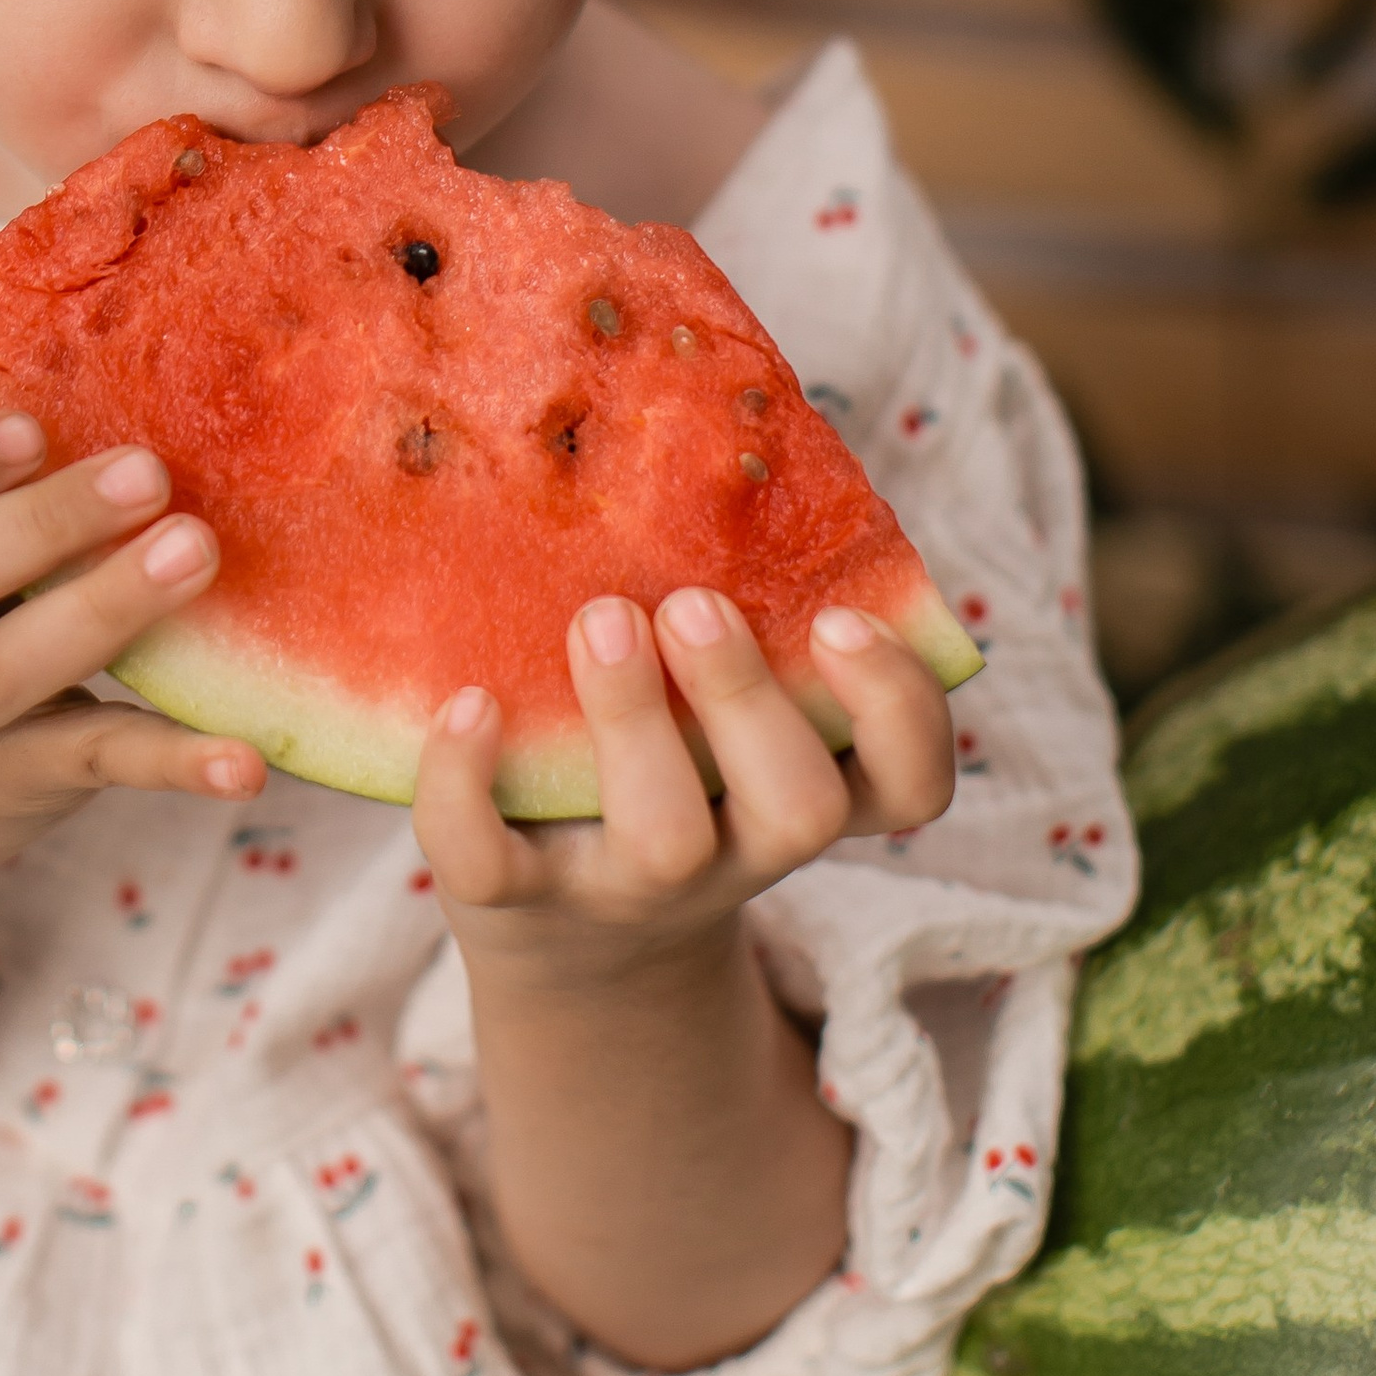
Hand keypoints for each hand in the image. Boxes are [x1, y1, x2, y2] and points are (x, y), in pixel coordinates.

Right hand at [0, 415, 264, 864]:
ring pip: (7, 673)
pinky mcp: (22, 784)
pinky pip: (98, 767)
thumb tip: (102, 357)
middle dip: (39, 523)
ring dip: (104, 609)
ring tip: (195, 550)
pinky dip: (174, 764)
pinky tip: (245, 761)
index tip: (30, 425)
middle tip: (146, 471)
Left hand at [412, 589, 956, 992]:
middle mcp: (730, 852)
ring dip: (636, 719)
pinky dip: (467, 784)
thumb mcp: (716, 722)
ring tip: (600, 617)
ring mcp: (624, 886)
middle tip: (694, 603)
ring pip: (665, 839)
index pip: (908, 787)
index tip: (843, 617)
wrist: (560, 938)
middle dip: (751, 697)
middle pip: (799, 810)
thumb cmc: (654, 775)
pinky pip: (489, 864)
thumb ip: (739, 621)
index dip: (900, 709)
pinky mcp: (516, 901)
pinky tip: (468, 704)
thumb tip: (723, 438)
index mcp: (793, 795)